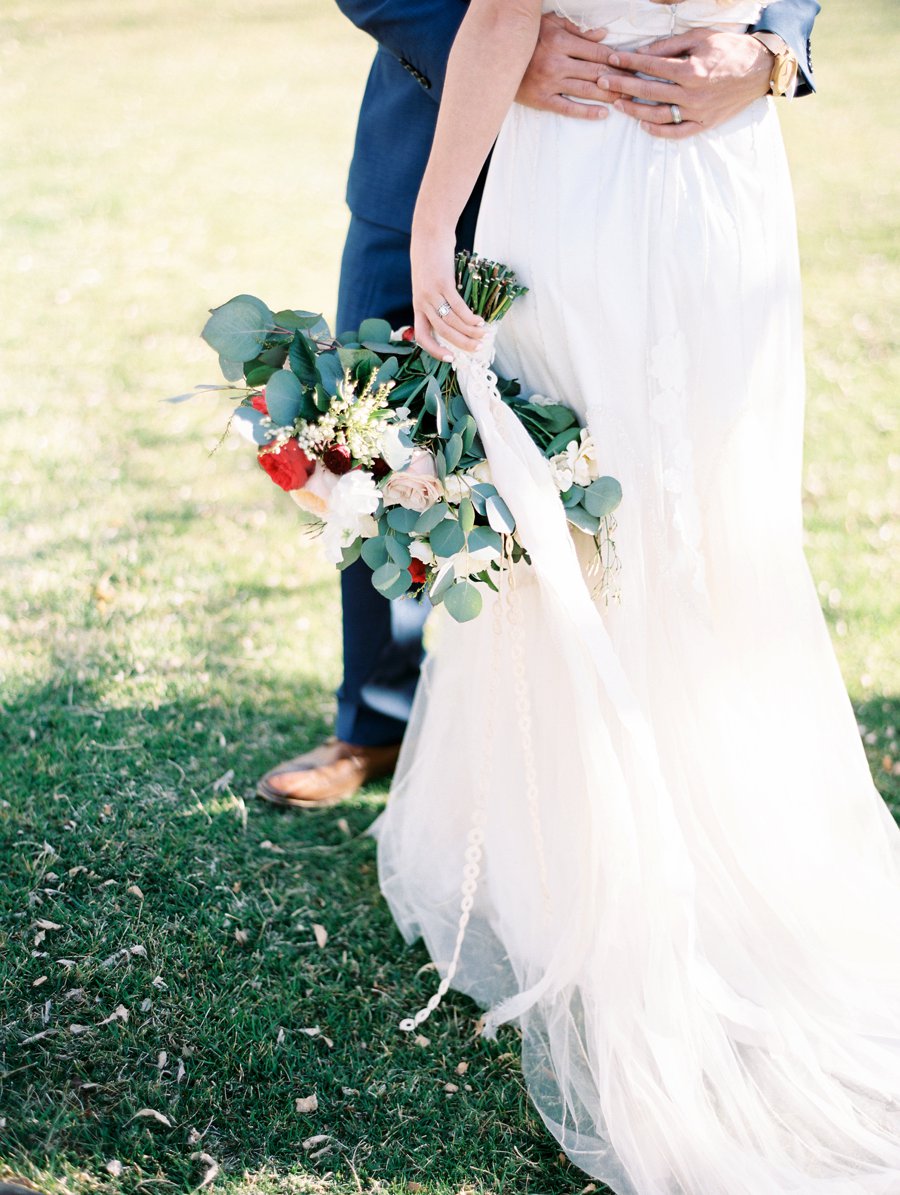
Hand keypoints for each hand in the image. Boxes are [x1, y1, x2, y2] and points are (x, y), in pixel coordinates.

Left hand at [411, 223, 484, 361]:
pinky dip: (470, 317)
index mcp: (418, 305)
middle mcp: (422, 302)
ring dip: (470, 331)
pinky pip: (458, 306)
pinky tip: (480, 321)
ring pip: (452, 321)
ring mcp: (432, 293)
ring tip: (484, 335)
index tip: (450, 358)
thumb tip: (456, 318)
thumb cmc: (432, 259)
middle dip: (461, 343)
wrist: (429, 234)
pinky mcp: (443, 283)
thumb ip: (437, 300)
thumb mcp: (428, 283)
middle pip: (442, 332)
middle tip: (477, 348)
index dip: (434, 350)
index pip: (422, 336)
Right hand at [517, 14, 627, 120]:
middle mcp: (557, 62)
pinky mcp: (542, 100)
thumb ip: (578, 30)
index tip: (632, 65)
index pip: (597, 51)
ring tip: (626, 101)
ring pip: (586, 90)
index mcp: (561, 41)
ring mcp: (549, 83)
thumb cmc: (528, 38)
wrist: (497, 57)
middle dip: (618, 79)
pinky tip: (603, 114)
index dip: (617, 59)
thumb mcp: (551, 24)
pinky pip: (568, 108)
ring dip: (608, 96)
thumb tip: (603, 36)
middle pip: (596, 72)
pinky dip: (587, 112)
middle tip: (636, 86)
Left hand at [600, 29, 772, 139]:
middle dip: (622, 86)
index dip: (628, 62)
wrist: (759, 69)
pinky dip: (658, 131)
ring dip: (634, 110)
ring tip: (617, 104)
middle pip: (649, 91)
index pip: (651, 66)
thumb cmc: (729, 49)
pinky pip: (676, 133)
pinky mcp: (704, 124)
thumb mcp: (700, 38)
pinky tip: (643, 124)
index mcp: (691, 70)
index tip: (611, 60)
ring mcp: (697, 112)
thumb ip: (669, 47)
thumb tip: (642, 53)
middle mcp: (692, 94)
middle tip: (602, 83)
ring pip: (658, 115)